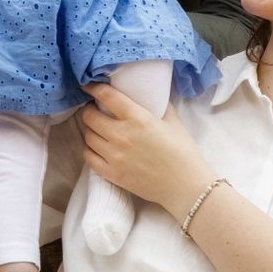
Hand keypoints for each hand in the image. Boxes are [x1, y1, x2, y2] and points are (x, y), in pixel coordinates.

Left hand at [79, 83, 212, 217]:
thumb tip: (148, 92)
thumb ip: (158, 104)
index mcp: (138, 119)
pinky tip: (97, 146)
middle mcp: (122, 136)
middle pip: (90, 116)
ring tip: (97, 128)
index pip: (106, 96)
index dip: (94, 87)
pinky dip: (89, 148)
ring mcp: (115, 156)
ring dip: (89, 129)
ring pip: (87, 136)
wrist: (185, 186)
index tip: (90, 85)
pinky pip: (89, 156)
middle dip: (89, 109)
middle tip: (95, 109)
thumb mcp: (173, 121)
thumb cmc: (182, 152)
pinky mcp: (112, 174)